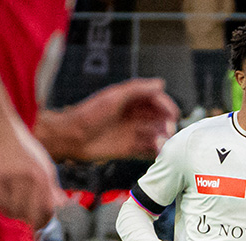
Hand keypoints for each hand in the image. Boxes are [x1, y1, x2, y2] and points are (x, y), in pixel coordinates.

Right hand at [0, 112, 60, 228]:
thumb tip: (63, 207)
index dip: (44, 223)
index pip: (50, 212)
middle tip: (16, 206)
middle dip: (23, 217)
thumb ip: (51, 187)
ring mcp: (12, 177)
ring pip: (10, 211)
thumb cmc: (17, 144)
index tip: (38, 229)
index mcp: (45, 177)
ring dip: (4, 208)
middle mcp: (32, 179)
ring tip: (2, 194)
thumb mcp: (41, 164)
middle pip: (30, 216)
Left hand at [42, 78, 177, 161]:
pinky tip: (157, 151)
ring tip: (160, 143)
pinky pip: (148, 150)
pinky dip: (156, 151)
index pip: (156, 100)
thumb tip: (160, 83)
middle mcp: (133, 116)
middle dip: (166, 123)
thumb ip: (137, 89)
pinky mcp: (129, 148)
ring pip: (156, 134)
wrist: (72, 138)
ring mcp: (132, 132)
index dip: (166, 105)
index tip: (173, 114)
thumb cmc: (88, 115)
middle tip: (168, 130)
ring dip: (163, 138)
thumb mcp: (114, 97)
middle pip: (159, 118)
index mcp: (130, 100)